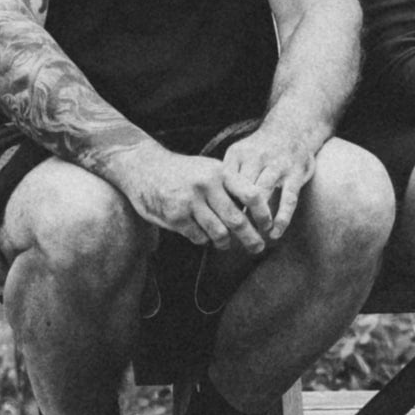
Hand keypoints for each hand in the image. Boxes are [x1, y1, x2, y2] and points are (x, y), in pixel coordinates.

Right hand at [110, 145, 260, 251]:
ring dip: (226, 243)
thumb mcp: (210, 168)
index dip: (264, 214)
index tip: (269, 226)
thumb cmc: (185, 171)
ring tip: (227, 245)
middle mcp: (207, 186)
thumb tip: (256, 209)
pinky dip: (204, 240)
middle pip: (237, 219)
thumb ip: (231, 186)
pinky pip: (198, 236)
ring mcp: (190, 202)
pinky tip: (204, 237)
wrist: (144, 167)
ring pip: (219, 232)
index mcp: (220, 172)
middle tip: (258, 248)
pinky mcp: (174, 216)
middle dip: (251, 238)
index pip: (252, 195)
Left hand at [214, 122, 317, 246]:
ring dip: (258, 218)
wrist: (293, 128)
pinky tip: (276, 232)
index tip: (216, 224)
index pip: (223, 184)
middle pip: (240, 191)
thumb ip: (228, 176)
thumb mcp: (240, 154)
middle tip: (232, 237)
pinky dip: (282, 216)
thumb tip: (211, 205)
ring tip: (255, 237)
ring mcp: (277, 164)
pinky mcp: (296, 173)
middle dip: (237, 215)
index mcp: (237, 154)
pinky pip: (288, 198)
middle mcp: (256, 157)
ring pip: (263, 194)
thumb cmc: (261, 149)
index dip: (219, 205)